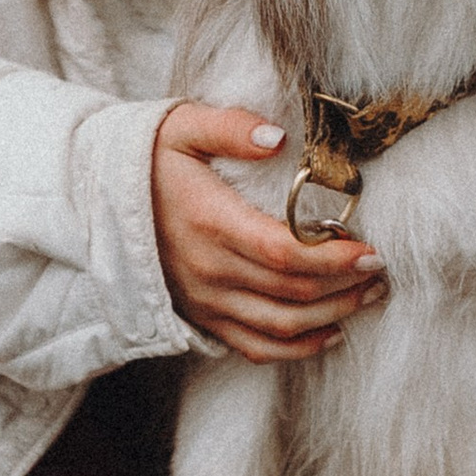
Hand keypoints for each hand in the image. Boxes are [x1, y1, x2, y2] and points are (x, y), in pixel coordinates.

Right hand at [151, 104, 386, 366]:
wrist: (95, 200)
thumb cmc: (147, 158)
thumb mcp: (182, 126)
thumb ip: (231, 128)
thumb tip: (277, 137)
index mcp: (211, 223)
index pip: (285, 253)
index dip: (333, 258)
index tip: (370, 249)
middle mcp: (209, 271)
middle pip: (293, 292)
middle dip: (346, 285)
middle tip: (380, 269)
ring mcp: (205, 300)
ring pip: (282, 325)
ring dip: (334, 316)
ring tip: (368, 296)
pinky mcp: (201, 317)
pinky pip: (255, 346)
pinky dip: (297, 349)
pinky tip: (331, 334)